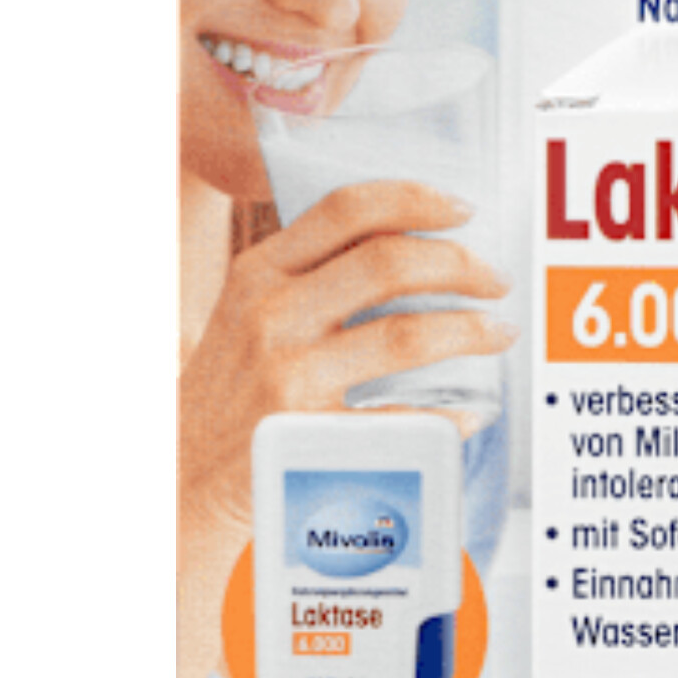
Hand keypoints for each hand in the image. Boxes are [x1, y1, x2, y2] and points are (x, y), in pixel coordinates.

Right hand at [179, 180, 513, 535]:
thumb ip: (310, 274)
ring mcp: (287, 376)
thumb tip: (411, 245)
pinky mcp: (306, 436)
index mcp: (260, 271)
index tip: (463, 209)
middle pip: (389, 263)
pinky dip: (445, 416)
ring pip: (405, 335)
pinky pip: (397, 420)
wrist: (179, 478)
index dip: (416, 199)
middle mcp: (271, 315)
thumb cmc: (229, 390)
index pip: (347, 209)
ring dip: (469, 331)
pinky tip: (468, 414)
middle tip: (495, 280)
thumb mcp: (248, 312)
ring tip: (498, 333)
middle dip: (461, 265)